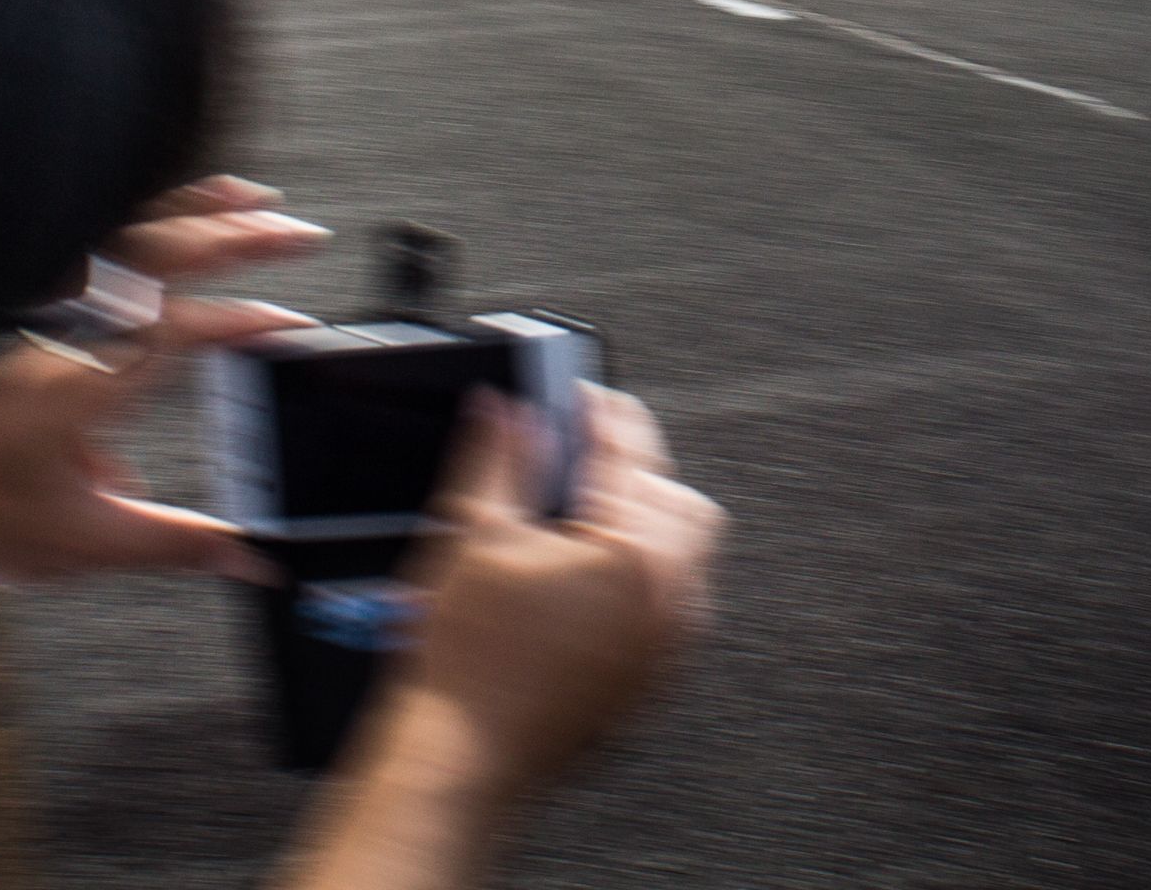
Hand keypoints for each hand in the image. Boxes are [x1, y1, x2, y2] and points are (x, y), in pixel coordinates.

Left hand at [0, 177, 326, 605]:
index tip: (291, 325)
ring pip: (115, 231)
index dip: (244, 322)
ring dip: (186, 209)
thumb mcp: (80, 544)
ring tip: (245, 199)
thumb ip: (178, 545)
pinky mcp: (11, 303)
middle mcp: (54, 332)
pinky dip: (129, 217)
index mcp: (78, 386)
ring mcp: (30, 310)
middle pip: (157, 254)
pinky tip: (158, 216)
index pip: (179, 332)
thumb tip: (250, 557)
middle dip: (238, 234)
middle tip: (297, 230)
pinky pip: (81, 238)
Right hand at [364, 386, 724, 807]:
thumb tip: (505, 409)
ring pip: (686, 547)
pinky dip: (645, 570)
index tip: (576, 393)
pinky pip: (677, 598)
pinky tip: (589, 571)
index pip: (626, 449)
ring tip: (582, 510)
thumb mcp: (474, 536)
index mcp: (630, 552)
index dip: (596, 409)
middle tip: (578, 452)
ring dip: (644, 516)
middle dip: (631, 464)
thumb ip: (499, 457)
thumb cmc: (467, 663)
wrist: (464, 757)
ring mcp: (669, 639)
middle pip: (675, 494)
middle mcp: (669, 595)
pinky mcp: (657, 673)